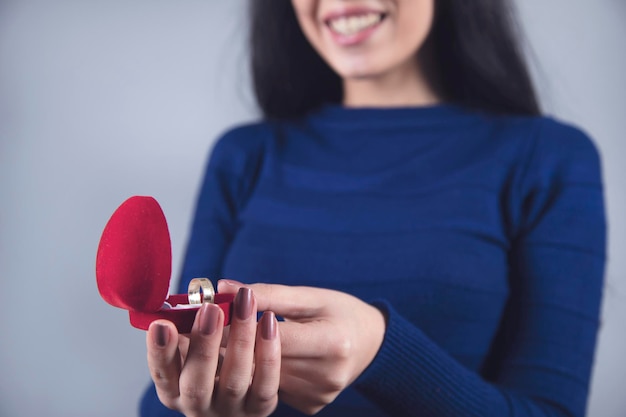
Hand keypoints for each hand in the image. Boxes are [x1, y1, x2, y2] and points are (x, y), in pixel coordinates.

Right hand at [146, 287, 280, 416]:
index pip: (163, 375)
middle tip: (211, 309)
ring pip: (234, 380)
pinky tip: (268, 321)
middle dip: (203, 344)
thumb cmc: (215, 364)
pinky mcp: (260, 408)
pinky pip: (266, 382)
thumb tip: (183, 303)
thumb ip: (187, 332)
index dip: (160, 351)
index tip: (162, 324)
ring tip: (245, 302)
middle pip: (196, 384)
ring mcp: (230, 409)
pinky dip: (268, 351)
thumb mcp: (193, 351)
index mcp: (176, 391)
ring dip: (240, 338)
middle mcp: (199, 405)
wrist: (247, 395)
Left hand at [218, 281, 385, 414]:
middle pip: (266, 361)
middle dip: (233, 343)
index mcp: (332, 342)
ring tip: (224, 339)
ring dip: (242, 360)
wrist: (372, 344)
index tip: (210, 314)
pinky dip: (261, 372)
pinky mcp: (311, 406)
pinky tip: (254, 358)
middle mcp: (327, 376)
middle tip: (206, 326)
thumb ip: (269, 293)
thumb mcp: (312, 296)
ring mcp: (319, 395)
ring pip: (264, 377)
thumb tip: (224, 287)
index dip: (239, 325)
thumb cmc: (341, 313)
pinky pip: (274, 388)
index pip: (274, 337)